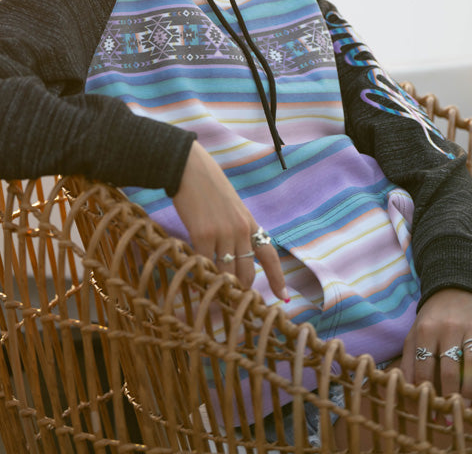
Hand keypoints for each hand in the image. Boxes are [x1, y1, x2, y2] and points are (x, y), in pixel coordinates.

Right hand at [173, 140, 287, 301]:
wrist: (189, 167)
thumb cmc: (207, 183)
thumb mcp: (230, 204)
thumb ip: (235, 226)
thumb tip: (233, 249)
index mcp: (249, 222)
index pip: (268, 255)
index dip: (276, 278)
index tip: (283, 297)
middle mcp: (240, 230)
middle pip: (246, 272)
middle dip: (241, 291)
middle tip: (234, 305)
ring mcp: (222, 233)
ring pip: (226, 273)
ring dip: (221, 289)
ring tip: (215, 301)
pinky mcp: (202, 234)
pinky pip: (205, 265)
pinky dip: (201, 276)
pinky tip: (197, 283)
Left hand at [400, 289, 471, 404]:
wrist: (455, 288)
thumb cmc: (432, 318)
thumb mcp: (415, 333)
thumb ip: (409, 361)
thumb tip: (405, 392)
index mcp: (426, 330)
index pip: (424, 368)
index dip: (426, 394)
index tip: (429, 413)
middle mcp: (448, 328)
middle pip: (450, 370)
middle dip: (450, 397)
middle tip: (450, 416)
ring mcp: (471, 327)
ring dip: (469, 389)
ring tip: (466, 406)